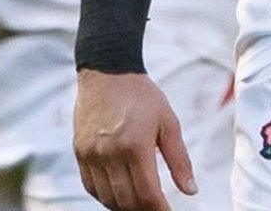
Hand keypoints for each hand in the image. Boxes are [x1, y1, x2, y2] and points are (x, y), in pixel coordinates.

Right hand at [74, 70, 196, 210]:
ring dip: (124, 206)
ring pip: (107, 197)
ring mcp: (91, 155)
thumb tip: (191, 190)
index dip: (159, 209)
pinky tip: (119, 195)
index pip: (146, 193)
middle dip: (143, 210)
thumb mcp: (169, 123)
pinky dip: (106, 196)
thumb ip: (179, 160)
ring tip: (141, 204)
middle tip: (157, 209)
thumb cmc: (143, 97)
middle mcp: (109, 153)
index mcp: (135, 145)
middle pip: (126, 200)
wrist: (108, 74)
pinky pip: (91, 186)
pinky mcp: (79, 153)